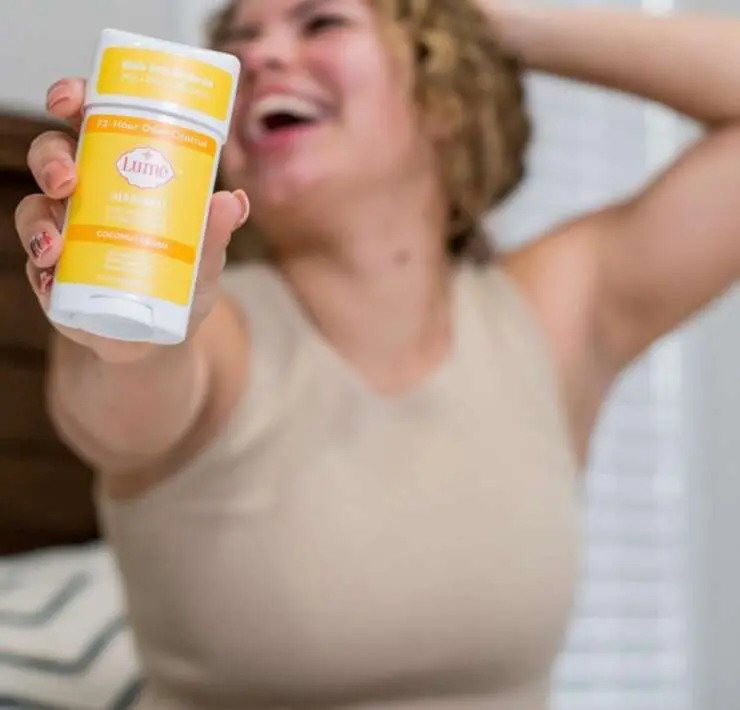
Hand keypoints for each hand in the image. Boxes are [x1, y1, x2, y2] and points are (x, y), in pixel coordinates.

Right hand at [14, 77, 249, 362]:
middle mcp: (89, 195)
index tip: (70, 100)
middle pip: (53, 155)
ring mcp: (65, 231)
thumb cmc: (183, 284)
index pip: (94, 123)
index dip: (75, 100)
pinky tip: (53, 279)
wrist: (159, 338)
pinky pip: (32, 262)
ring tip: (56, 245)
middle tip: (68, 179)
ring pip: (34, 206)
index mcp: (124, 172)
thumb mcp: (205, 259)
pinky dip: (39, 268)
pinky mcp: (50, 272)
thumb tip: (233, 202)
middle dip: (52, 159)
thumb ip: (215, 233)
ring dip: (39, 220)